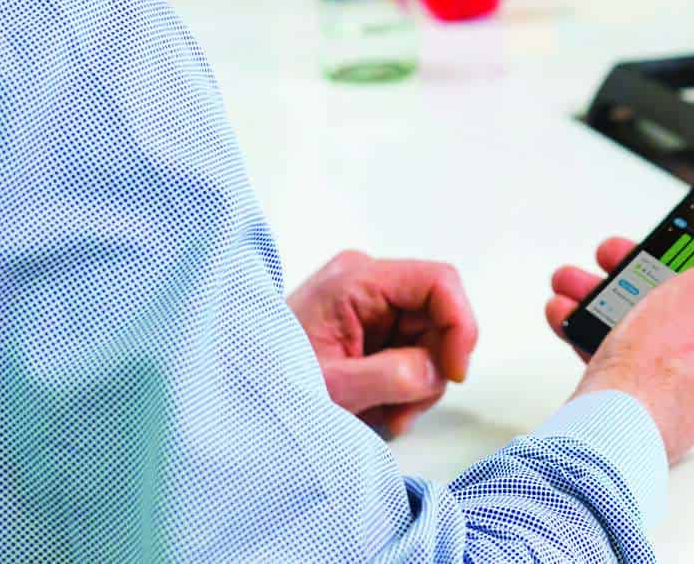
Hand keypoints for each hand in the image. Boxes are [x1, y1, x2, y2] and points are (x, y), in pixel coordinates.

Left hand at [287, 251, 477, 438]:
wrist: (233, 398)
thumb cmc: (268, 384)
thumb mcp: (333, 387)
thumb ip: (391, 376)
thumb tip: (437, 371)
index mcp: (356, 279)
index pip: (438, 281)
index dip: (459, 324)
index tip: (455, 372)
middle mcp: (366, 281)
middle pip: (437, 315)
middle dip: (432, 366)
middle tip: (405, 409)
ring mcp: (368, 303)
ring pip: (428, 338)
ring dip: (417, 383)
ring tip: (384, 413)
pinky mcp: (368, 325)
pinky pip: (409, 350)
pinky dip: (404, 384)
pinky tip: (378, 405)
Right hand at [547, 208, 693, 464]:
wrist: (607, 438)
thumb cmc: (661, 370)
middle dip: (652, 267)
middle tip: (624, 255)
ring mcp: (690, 383)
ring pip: (654, 320)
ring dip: (613, 295)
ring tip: (580, 283)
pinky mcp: (653, 399)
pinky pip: (628, 353)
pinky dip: (598, 330)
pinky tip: (569, 315)